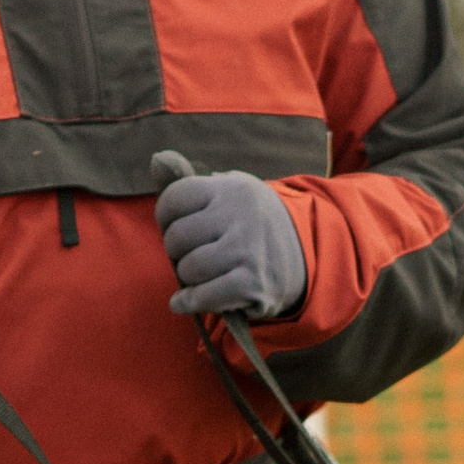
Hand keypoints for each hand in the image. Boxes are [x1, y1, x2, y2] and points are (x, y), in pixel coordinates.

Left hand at [154, 167, 307, 322]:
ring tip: (197, 275)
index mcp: (232, 187)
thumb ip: (194, 183)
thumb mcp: (233, 192)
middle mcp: (241, 215)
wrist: (306, 254)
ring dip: (186, 277)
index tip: (174, 227)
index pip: (176, 198)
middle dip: (176, 251)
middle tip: (187, 254)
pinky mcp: (253, 283)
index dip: (166, 217)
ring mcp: (248, 250)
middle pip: (178, 237)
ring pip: (189, 268)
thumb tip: (157, 161)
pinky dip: (188, 302)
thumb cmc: (252, 223)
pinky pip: (204, 295)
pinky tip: (184, 301)